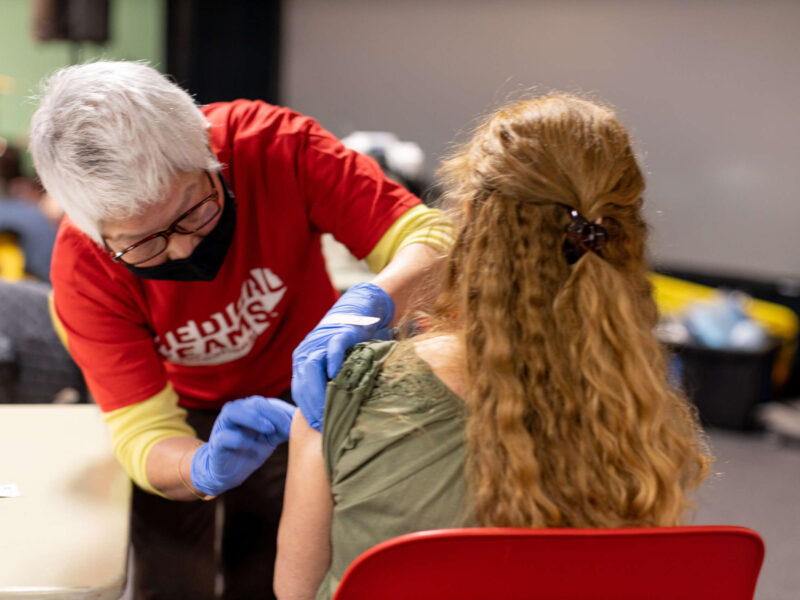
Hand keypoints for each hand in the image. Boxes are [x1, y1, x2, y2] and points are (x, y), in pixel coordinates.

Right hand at [191, 396, 294, 495]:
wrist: (228, 471)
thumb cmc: (251, 449)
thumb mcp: (271, 438)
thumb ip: (283, 428)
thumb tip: (304, 422)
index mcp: (251, 408)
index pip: (271, 402)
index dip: (286, 411)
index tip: (300, 421)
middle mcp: (237, 411)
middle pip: (256, 403)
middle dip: (274, 413)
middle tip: (287, 426)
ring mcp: (224, 425)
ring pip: (235, 412)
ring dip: (255, 420)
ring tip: (270, 430)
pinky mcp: (217, 442)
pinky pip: (226, 437)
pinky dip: (242, 441)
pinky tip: (254, 449)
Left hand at [292, 282, 394, 431]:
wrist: (358, 315)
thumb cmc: (347, 349)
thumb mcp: (333, 369)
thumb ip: (326, 386)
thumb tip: (327, 419)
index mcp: (302, 362)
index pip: (299, 391)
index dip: (307, 410)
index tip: (318, 426)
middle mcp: (307, 352)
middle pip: (303, 381)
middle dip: (312, 404)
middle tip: (325, 421)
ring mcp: (321, 342)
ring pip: (312, 366)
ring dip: (319, 389)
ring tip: (330, 406)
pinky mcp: (339, 334)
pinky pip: (332, 348)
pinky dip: (333, 362)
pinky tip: (337, 376)